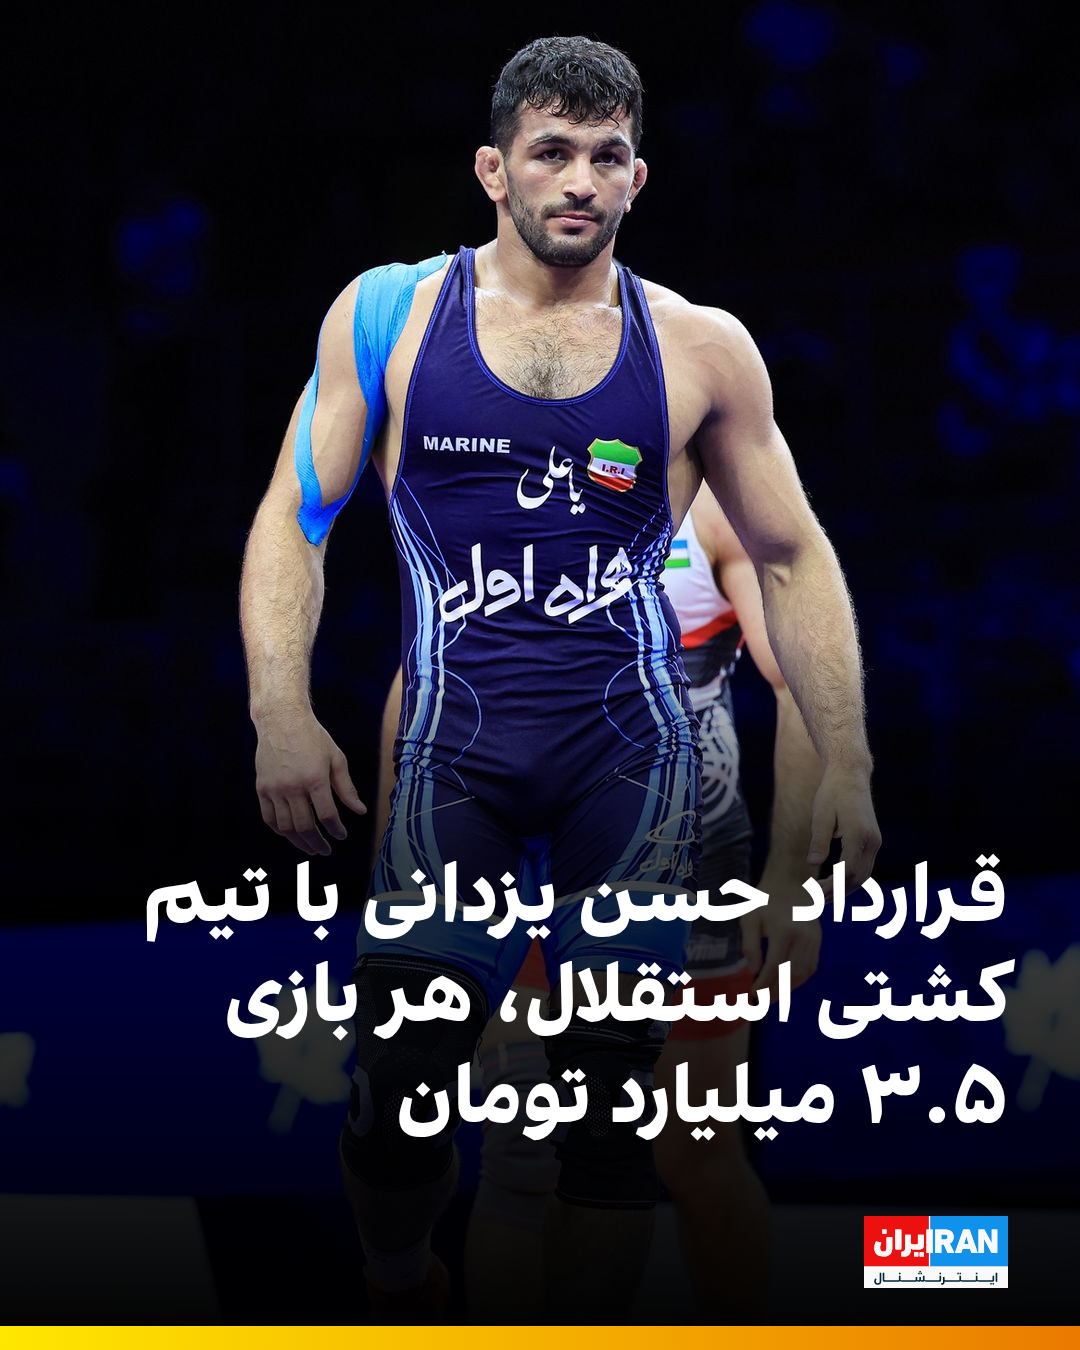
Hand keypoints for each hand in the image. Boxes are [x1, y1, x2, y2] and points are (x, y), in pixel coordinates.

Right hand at [254, 711, 365, 854]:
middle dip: (318, 843)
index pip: (327, 816)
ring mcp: (275, 789)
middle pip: (305, 826)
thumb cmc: (313, 737)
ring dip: (299, 841)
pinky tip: (290, 834)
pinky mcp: (262, 788)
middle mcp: (293, 787)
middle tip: (326, 850)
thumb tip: (360, 811)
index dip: (336, 830)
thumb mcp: (336, 759)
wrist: (281, 720)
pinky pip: (269, 818)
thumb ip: (347, 788)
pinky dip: (280, 830)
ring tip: (310, 848)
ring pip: (286, 827)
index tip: (341, 836)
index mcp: (315, 779)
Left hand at [742, 869, 821, 998]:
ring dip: (787, 990)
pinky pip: (810, 967)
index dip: (763, 984)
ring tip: (771, 997)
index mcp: (784, 930)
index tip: (752, 994)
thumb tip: (753, 971)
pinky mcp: (818, 941)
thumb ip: (750, 946)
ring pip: (802, 974)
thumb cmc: (765, 901)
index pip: (775, 966)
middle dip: (775, 992)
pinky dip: (797, 980)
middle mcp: (803, 937)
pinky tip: (784, 985)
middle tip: (760, 1003)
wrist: (790, 884)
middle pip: (791, 974)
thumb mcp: (749, 918)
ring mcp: (814, 939)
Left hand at [807, 764, 880, 894]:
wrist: (851, 775)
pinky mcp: (873, 840)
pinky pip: (864, 866)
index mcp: (858, 834)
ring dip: (845, 888)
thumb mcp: (820, 815)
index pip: (847, 870)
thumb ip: (818, 841)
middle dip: (839, 892)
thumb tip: (812, 864)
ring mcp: (875, 841)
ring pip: (864, 874)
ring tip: (824, 897)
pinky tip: (834, 882)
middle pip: (858, 877)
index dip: (832, 886)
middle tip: (816, 901)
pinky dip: (850, 878)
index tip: (815, 893)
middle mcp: (871, 840)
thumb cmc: (832, 793)